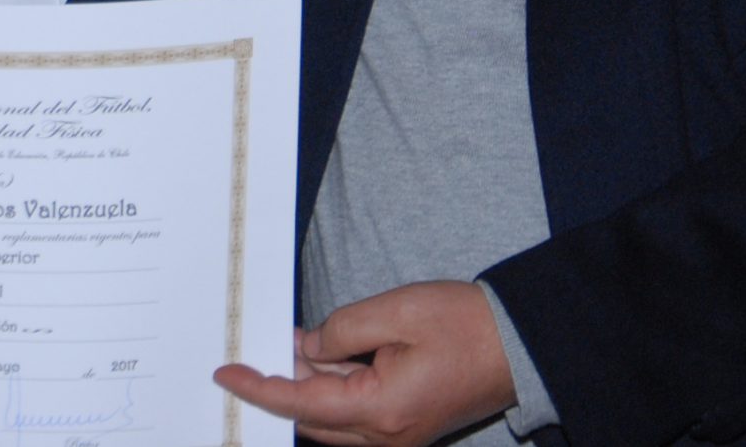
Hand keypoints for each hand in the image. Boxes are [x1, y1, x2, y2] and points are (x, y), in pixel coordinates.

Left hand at [215, 282, 514, 446]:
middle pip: (312, 418)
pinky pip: (356, 416)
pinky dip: (336, 389)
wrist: (519, 344)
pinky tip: (332, 355)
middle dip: (284, 383)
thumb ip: (341, 330)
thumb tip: (307, 346)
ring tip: (303, 342)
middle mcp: (386, 436)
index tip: (226, 374)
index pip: (300, 403)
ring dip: (312, 384)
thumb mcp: (394, 312)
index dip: (258, 387)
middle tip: (266, 344)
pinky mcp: (406, 427)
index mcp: (380, 410)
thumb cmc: (465, 325)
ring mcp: (398, 437)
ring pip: (333, 419)